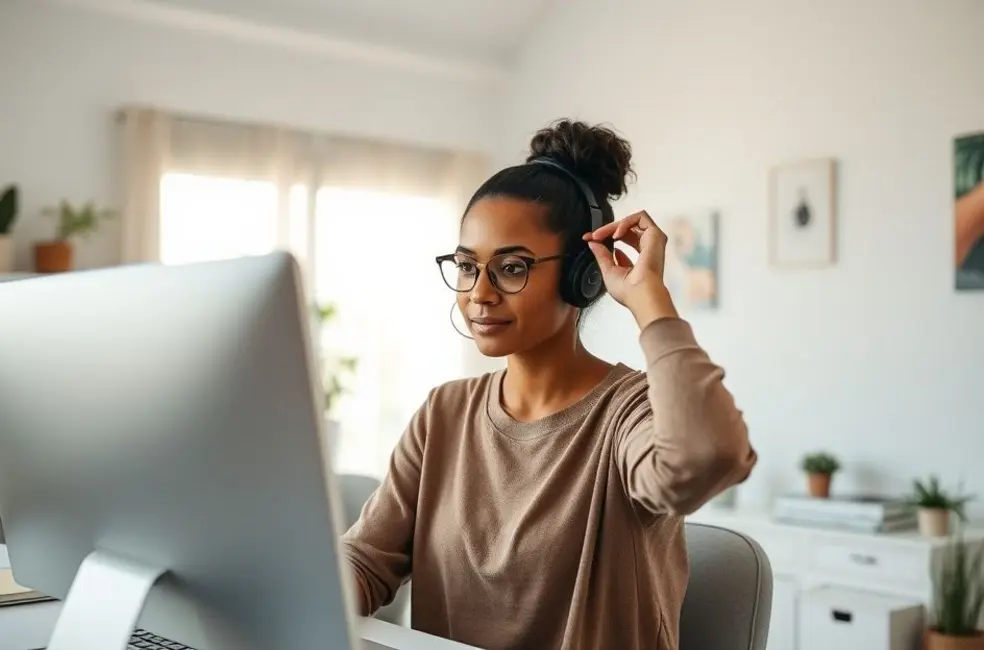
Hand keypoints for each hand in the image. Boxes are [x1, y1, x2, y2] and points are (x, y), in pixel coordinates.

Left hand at [583, 210, 678, 326]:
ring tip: (601, 235)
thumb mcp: (608, 270)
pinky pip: (640, 217)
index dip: (605, 236)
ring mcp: (652, 241)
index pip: (622, 240)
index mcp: (639, 259)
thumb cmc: (629, 292)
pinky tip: (615, 235)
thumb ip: (601, 254)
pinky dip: (625, 222)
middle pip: (626, 229)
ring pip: (631, 221)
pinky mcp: (655, 234)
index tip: (589, 238)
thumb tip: (593, 242)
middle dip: (606, 230)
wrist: (640, 295)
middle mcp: (647, 248)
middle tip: (593, 236)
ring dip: (613, 226)